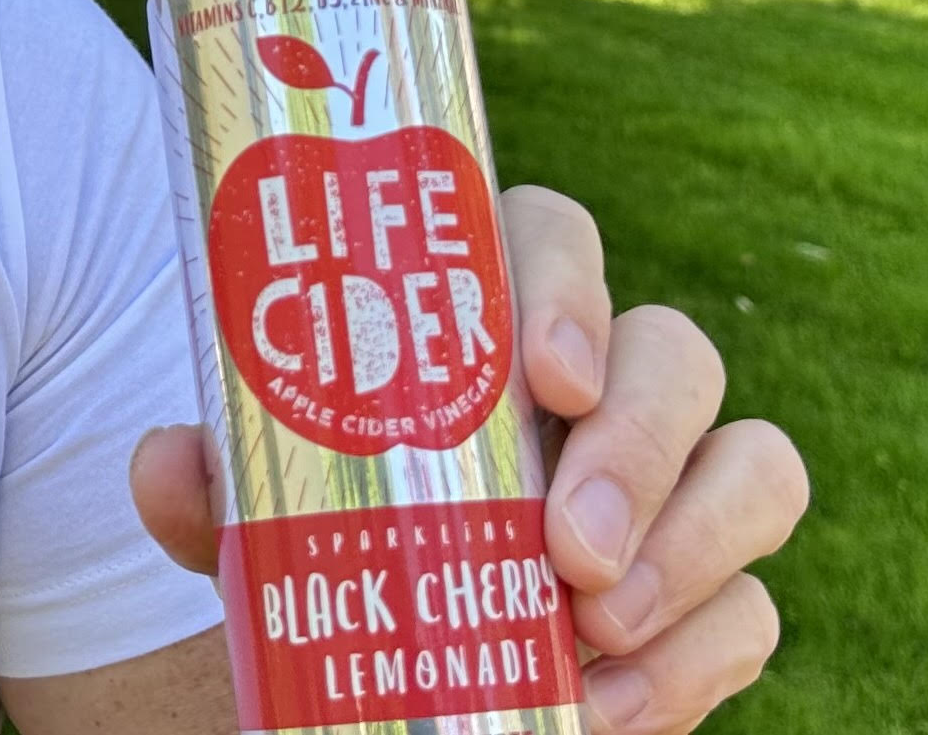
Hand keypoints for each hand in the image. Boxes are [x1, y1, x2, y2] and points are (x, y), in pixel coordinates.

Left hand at [126, 185, 807, 733]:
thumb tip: (169, 461)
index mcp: (493, 317)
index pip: (553, 238)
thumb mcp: (258, 513)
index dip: (565, 287)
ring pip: (758, 465)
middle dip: (640, 444)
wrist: (378, 661)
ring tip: (592, 622)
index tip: (545, 374)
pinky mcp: (710, 595)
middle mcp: (605, 384)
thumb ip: (215, 484)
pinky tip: (602, 705)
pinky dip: (688, 664)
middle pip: (678, 352)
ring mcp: (673, 488)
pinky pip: (750, 609)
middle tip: (566, 543)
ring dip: (690, 545)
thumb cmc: (329, 538)